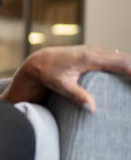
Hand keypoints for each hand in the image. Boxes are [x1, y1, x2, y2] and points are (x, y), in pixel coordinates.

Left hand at [1, 45, 130, 111]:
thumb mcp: (60, 85)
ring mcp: (96, 50)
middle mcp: (96, 51)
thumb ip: (76, 95)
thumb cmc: (48, 73)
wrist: (39, 61)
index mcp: (90, 58)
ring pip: (122, 57)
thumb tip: (92, 109)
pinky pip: (116, 58)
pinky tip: (128, 78)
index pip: (122, 63)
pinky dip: (126, 66)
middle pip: (127, 58)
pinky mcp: (95, 53)